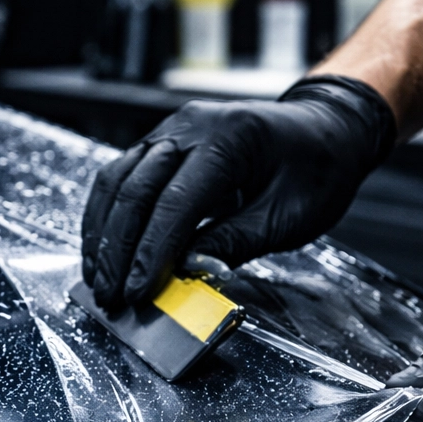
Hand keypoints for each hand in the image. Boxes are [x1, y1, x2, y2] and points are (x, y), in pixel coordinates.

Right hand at [80, 75, 395, 307]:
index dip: (150, 252)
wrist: (325, 129)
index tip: (135, 292)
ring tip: (97, 279)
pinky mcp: (160, 142)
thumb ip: (235, 242)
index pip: (175, 202)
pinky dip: (107, 215)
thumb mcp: (288, 216)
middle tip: (109, 296)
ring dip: (102, 234)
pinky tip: (101, 249)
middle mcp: (191, 126)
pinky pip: (121, 176)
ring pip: (117, 180)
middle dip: (117, 250)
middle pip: (135, 189)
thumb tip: (185, 271)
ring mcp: (171, 130)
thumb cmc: (316, 171)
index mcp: (230, 138)